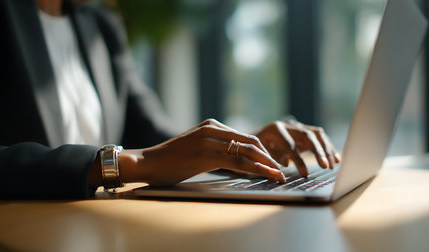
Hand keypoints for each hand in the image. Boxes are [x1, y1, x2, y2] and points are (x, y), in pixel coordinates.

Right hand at [118, 119, 285, 185]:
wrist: (148, 162)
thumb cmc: (172, 159)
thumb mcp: (197, 148)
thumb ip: (215, 148)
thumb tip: (236, 158)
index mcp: (212, 126)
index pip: (245, 137)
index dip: (263, 151)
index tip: (274, 163)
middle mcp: (212, 129)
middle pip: (250, 142)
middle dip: (269, 157)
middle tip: (281, 171)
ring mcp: (208, 140)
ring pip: (246, 152)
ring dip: (266, 165)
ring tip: (278, 175)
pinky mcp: (204, 155)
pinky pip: (235, 161)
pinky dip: (253, 169)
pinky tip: (264, 175)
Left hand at [254, 120, 340, 175]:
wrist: (256, 138)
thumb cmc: (257, 150)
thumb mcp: (260, 155)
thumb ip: (270, 163)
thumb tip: (280, 175)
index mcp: (274, 129)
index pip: (289, 144)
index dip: (298, 159)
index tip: (305, 174)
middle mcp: (288, 125)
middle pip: (307, 135)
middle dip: (318, 151)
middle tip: (325, 166)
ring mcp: (298, 126)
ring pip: (317, 134)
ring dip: (326, 150)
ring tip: (332, 165)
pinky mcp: (306, 131)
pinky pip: (320, 137)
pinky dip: (328, 148)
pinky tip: (336, 159)